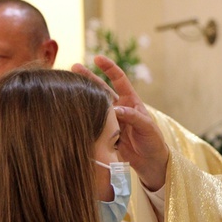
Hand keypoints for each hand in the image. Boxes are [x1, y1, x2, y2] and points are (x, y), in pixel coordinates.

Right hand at [73, 56, 168, 190]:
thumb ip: (133, 117)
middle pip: (101, 89)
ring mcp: (110, 120)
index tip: (97, 58)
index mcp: (131, 102)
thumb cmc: (153, 142)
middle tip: (73, 67)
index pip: (120, 80)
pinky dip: (83, 117)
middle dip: (88, 77)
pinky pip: (93, 122)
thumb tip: (116, 109)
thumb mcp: (147, 128)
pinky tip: (70, 111)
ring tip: (67, 86)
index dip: (109, 68)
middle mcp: (119, 108)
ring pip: (94, 104)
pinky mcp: (104, 133)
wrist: (150, 163)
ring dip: (83, 96)